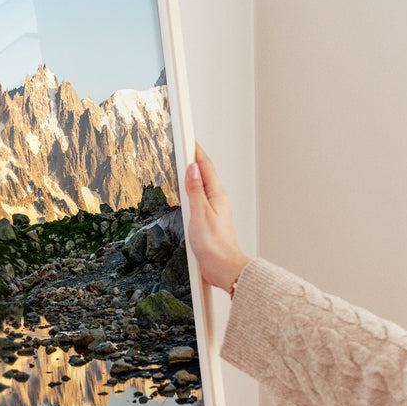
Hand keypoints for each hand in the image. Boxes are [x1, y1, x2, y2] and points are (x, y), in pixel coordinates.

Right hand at [184, 144, 250, 290]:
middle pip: (204, 173)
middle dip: (193, 158)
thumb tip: (192, 168)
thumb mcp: (200, 214)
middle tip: (183, 144)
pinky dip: (192, 190)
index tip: (187, 137)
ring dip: (193, 174)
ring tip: (183, 163)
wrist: (224, 268)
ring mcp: (213, 210)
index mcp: (216, 195)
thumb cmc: (214, 246)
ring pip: (202, 186)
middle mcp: (217, 200)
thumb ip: (195, 190)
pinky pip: (199, 199)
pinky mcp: (209, 221)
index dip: (195, 150)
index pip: (205, 166)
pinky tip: (186, 193)